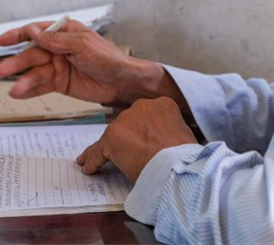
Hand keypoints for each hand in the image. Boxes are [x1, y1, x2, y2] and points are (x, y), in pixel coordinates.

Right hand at [0, 19, 136, 102]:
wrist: (122, 82)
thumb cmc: (107, 58)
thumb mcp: (81, 45)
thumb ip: (55, 40)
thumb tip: (32, 31)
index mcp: (65, 33)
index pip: (37, 32)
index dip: (18, 35)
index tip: (1, 41)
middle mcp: (59, 49)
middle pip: (32, 54)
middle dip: (16, 62)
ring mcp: (58, 66)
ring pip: (35, 72)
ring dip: (23, 80)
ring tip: (14, 89)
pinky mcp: (61, 83)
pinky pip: (42, 86)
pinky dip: (30, 90)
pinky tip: (19, 93)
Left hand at [77, 97, 197, 181]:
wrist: (175, 166)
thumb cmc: (183, 158)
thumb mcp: (184, 137)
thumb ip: (169, 134)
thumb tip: (164, 146)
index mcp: (162, 105)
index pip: (146, 117)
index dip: (141, 130)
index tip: (138, 140)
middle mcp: (142, 107)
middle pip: (127, 124)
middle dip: (124, 138)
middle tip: (123, 153)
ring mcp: (125, 121)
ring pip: (111, 137)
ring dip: (106, 149)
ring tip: (97, 161)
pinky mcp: (112, 138)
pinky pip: (98, 151)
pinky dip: (93, 160)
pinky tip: (89, 168)